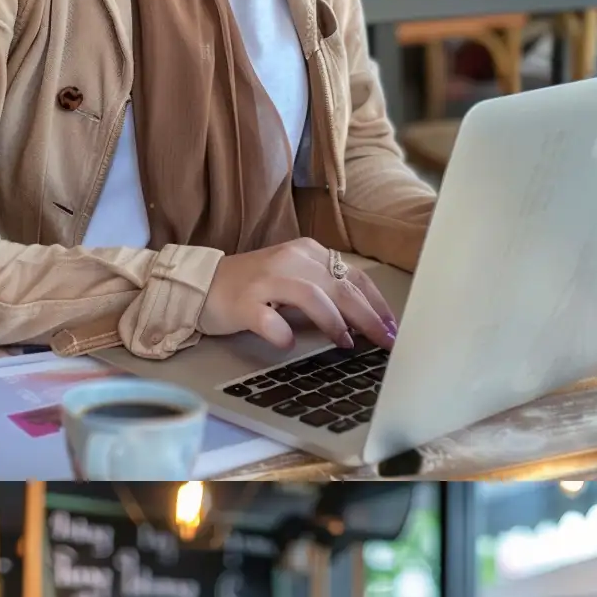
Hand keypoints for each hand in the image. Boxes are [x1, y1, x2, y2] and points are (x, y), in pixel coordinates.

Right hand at [199, 241, 395, 353]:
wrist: (202, 286)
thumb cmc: (255, 289)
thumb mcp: (297, 283)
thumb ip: (328, 294)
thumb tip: (368, 323)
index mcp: (308, 252)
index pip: (355, 277)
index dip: (378, 304)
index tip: (393, 329)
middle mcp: (290, 259)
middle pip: (340, 287)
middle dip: (368, 317)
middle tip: (384, 341)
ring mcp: (266, 279)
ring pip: (311, 296)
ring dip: (333, 322)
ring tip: (345, 344)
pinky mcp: (243, 300)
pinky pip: (267, 318)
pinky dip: (281, 332)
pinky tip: (289, 342)